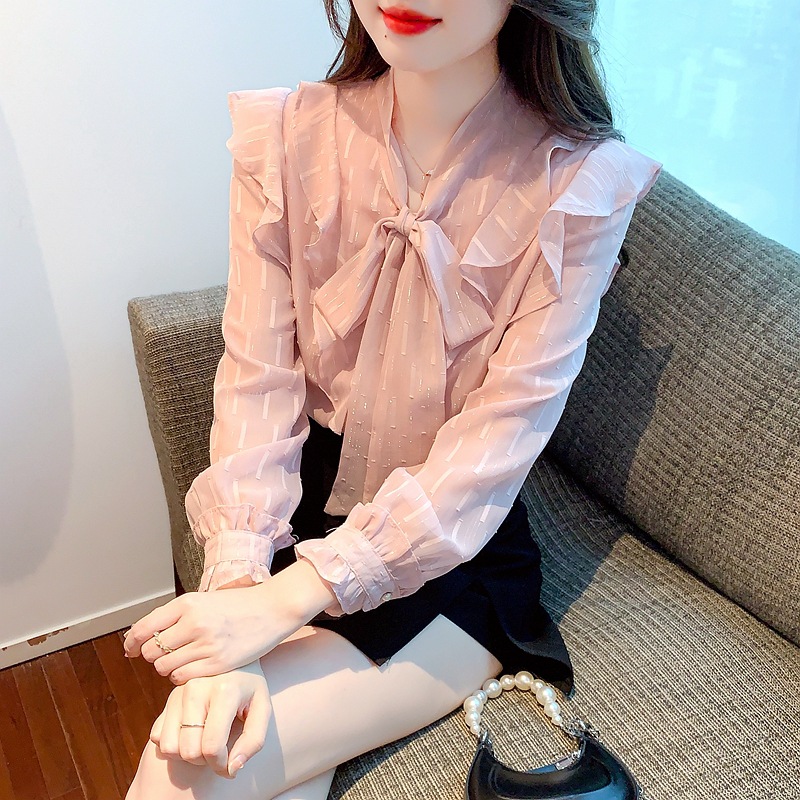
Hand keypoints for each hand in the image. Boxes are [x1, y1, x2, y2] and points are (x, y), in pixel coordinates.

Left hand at [123, 558, 337, 682]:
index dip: (131, 642)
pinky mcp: (218, 663)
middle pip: (151, 651)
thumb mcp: (204, 601)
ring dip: (167, 667)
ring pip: (164, 667)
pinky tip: (193, 668)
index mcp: (187, 604)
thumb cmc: (236, 605)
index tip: (130, 649)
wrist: (272, 609)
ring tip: (182, 660)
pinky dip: (182, 676)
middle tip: (165, 653)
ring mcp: (206, 644)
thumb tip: (140, 636)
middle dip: (153, 655)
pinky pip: (182, 678)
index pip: (143, 628)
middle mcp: (194, 623)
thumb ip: (175, 616)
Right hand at [149, 660, 269, 778]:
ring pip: (170, 747)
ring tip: (205, 741)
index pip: (212, 746)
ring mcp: (178, 691)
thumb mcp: (262, 708)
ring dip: (187, 754)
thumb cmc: (249, 687)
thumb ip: (253, 741)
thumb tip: (231, 770)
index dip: (221, 765)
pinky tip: (192, 733)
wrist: (233, 656)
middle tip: (218, 749)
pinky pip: (158, 737)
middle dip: (205, 760)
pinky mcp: (167, 697)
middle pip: (189, 751)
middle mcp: (196, 687)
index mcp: (224, 690)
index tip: (229, 763)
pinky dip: (173, 743)